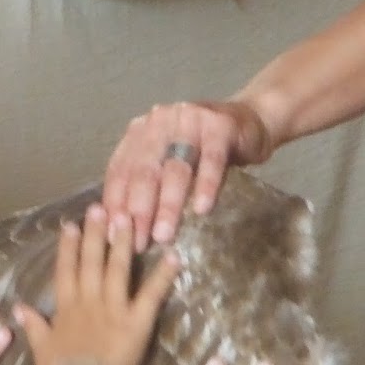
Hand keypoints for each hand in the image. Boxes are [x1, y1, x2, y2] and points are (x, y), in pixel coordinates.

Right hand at [14, 205, 177, 364]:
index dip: (68, 247)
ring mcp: (114, 308)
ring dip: (123, 243)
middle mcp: (89, 300)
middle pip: (92, 262)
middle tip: (101, 208)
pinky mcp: (137, 319)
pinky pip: (151, 294)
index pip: (66, 270)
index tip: (70, 225)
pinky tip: (174, 256)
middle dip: (96, 234)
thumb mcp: (40, 346)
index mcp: (66, 307)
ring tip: (128, 219)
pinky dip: (164, 275)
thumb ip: (33, 324)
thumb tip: (18, 307)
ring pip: (118, 269)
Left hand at [101, 98, 271, 250]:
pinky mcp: (221, 127)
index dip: (115, 205)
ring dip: (167, 206)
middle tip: (137, 244)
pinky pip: (212, 161)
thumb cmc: (202, 150)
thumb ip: (144, 184)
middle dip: (138, 212)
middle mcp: (159, 122)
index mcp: (139, 132)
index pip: (120, 171)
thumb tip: (119, 228)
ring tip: (163, 235)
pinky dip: (205, 187)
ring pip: (174, 169)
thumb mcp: (167, 161)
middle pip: (143, 172)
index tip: (114, 236)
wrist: (251, 120)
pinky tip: (202, 210)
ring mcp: (189, 121)